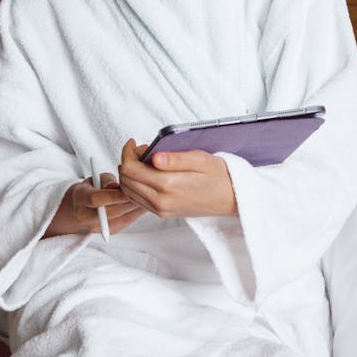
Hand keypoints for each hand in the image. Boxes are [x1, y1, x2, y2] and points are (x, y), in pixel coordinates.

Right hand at [44, 173, 144, 237]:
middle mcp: (84, 216)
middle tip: (144, 193)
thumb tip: (114, 185)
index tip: (127, 191)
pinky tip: (145, 204)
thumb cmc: (94, 186)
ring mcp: (96, 227)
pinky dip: (136, 214)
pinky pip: (125, 223)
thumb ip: (106, 180)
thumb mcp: (97, 177)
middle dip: (128, 203)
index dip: (112, 196)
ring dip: (135, 209)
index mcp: (79, 197)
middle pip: (109, 213)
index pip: (95, 199)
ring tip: (148, 198)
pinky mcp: (110, 231)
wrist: (87, 204)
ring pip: (120, 220)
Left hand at [118, 139, 237, 218]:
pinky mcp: (162, 213)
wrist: (230, 198)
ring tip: (145, 161)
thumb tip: (154, 157)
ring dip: (130, 174)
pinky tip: (147, 174)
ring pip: (128, 191)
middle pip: (126, 180)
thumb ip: (175, 159)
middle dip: (128, 161)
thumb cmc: (217, 176)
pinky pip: (138, 199)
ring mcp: (160, 209)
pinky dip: (135, 185)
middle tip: (142, 150)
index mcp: (168, 185)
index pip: (130, 169)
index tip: (134, 143)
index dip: (127, 153)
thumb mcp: (199, 159)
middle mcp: (161, 201)